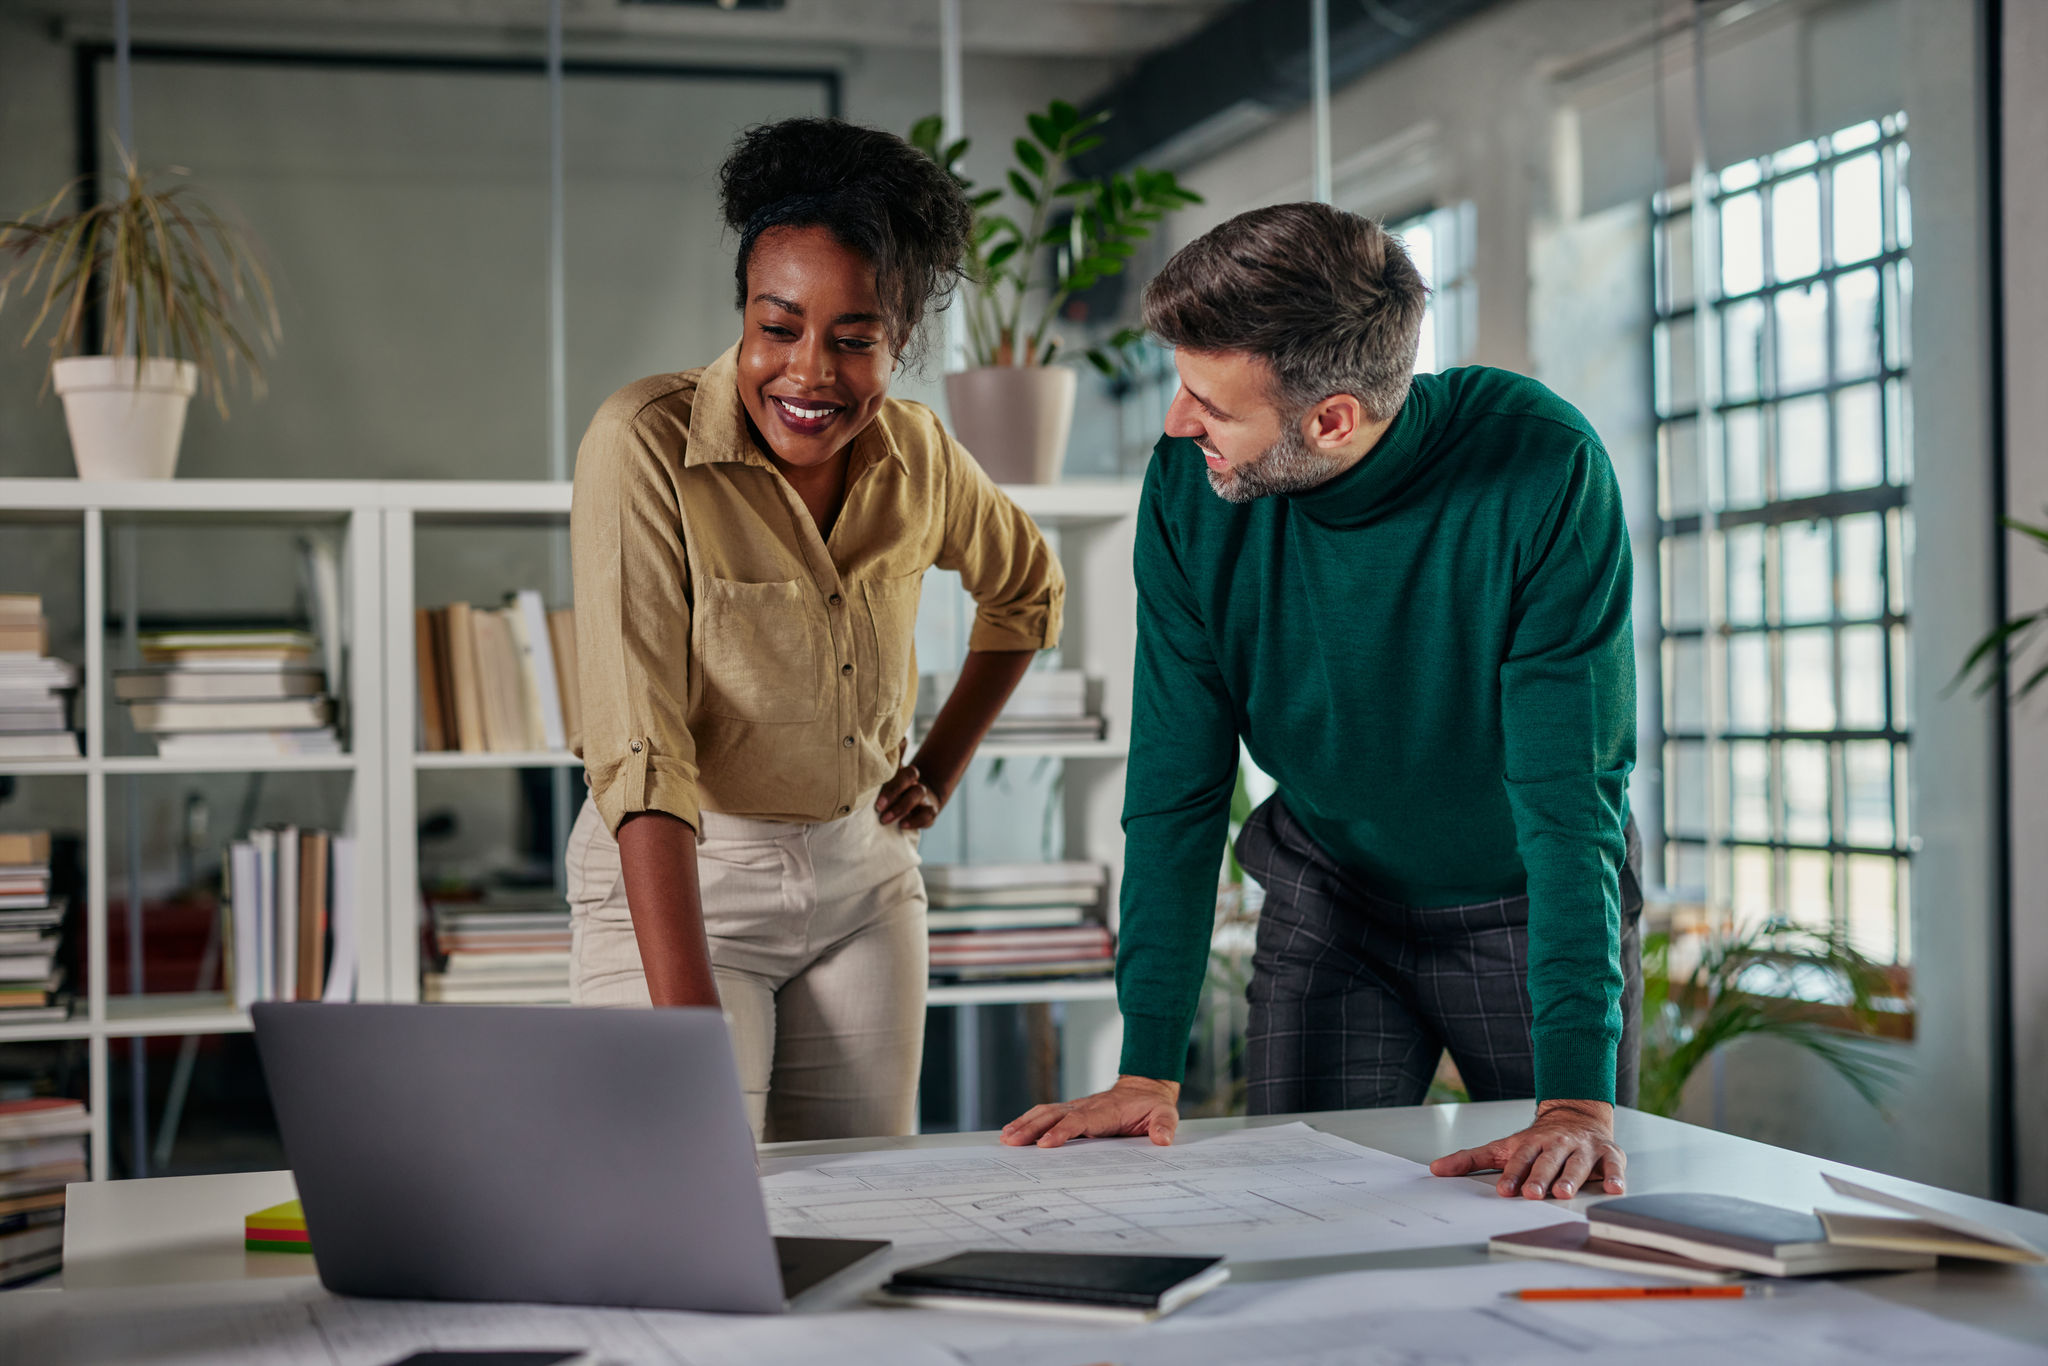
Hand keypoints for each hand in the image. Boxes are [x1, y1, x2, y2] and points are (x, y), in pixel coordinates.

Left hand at [876, 763, 943, 828]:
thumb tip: (881, 751)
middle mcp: (913, 780)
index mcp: (901, 772)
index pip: (898, 762)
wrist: (916, 805)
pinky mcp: (929, 812)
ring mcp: (923, 796)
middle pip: (910, 776)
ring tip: (885, 820)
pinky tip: (902, 825)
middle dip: (893, 791)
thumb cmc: (891, 793)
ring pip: (919, 793)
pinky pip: (929, 814)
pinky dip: (916, 820)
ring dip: (901, 807)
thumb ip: (878, 770)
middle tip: (878, 807)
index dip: (890, 776)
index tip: (875, 787)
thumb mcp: (884, 783)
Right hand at [1001, 1076, 1180, 1147]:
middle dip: (1031, 1128)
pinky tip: (1013, 1130)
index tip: (1045, 1144)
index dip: (1062, 1132)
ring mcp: (1077, 1107)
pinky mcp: (1072, 1111)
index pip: (1079, 1122)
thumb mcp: (1166, 1115)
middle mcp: (1086, 1106)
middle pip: (1054, 1116)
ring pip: (1046, 1112)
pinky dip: (1028, 1120)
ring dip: (1025, 1123)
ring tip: (1005, 1137)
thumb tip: (1162, 1139)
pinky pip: (1046, 1114)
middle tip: (1011, 1141)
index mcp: (1106, 1111)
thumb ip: (1164, 1126)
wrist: (1146, 1087)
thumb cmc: (1152, 1105)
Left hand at [1427, 1098, 1625, 1200]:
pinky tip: (1616, 1189)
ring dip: (1571, 1178)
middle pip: (1547, 1162)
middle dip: (1539, 1178)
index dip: (1512, 1175)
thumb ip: (1471, 1159)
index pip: (1519, 1160)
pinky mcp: (1607, 1154)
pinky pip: (1613, 1166)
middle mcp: (1557, 1144)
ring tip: (1564, 1194)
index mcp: (1530, 1144)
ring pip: (1576, 1164)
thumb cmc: (1537, 1141)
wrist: (1575, 1115)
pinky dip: (1616, 1177)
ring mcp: (1582, 1149)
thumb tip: (1436, 1169)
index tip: (1504, 1190)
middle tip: (1533, 1193)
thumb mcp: (1504, 1147)